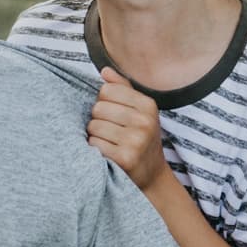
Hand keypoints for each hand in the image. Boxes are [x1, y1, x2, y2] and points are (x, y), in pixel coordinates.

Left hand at [87, 67, 167, 189]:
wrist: (152, 176)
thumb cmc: (141, 137)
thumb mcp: (139, 111)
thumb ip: (122, 88)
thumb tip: (104, 70)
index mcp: (148, 105)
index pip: (107, 90)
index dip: (103, 101)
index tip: (113, 113)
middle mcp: (145, 122)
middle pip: (98, 108)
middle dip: (98, 119)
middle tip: (110, 130)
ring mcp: (136, 141)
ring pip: (93, 126)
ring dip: (95, 135)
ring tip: (109, 142)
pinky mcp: (125, 159)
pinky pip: (94, 144)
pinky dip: (95, 149)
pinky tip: (107, 153)